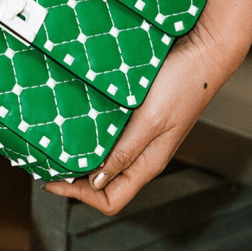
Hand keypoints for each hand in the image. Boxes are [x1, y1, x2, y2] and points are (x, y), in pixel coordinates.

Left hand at [41, 17, 237, 215]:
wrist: (203, 50)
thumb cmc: (184, 84)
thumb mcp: (150, 120)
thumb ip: (125, 152)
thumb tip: (97, 180)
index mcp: (149, 163)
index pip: (111, 200)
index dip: (80, 196)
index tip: (53, 180)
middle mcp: (144, 154)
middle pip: (105, 185)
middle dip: (75, 179)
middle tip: (48, 162)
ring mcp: (142, 136)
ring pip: (106, 161)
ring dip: (82, 157)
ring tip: (58, 144)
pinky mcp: (140, 116)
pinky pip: (112, 136)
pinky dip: (92, 135)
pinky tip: (78, 121)